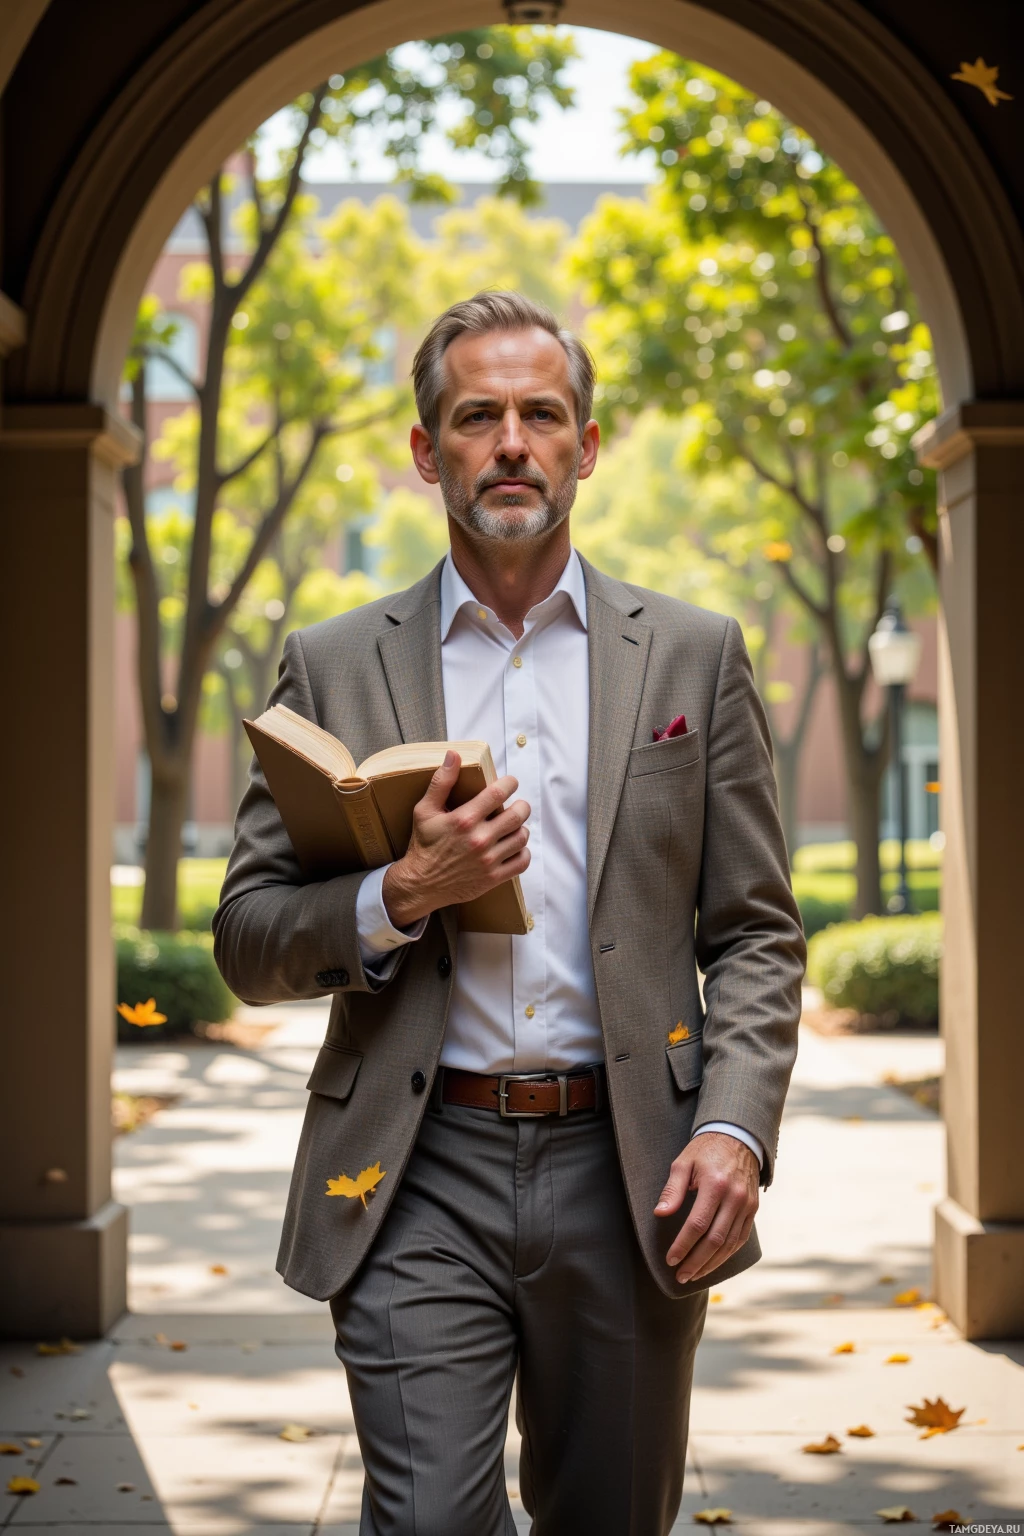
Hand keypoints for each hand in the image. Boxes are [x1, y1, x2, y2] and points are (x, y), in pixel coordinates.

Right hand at [382, 751, 530, 926]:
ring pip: (521, 838)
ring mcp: (488, 860)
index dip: (510, 783)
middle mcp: (479, 839)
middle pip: (518, 815)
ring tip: (513, 827)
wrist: (420, 884)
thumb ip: (441, 782)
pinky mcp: (493, 878)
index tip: (511, 783)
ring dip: (521, 829)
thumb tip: (454, 755)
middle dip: (522, 806)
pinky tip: (514, 847)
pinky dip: (523, 853)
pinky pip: (521, 862)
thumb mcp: (425, 810)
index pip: (498, 793)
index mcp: (464, 819)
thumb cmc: (423, 845)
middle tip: (517, 805)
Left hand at [655, 1132, 759, 1284]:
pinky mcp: (753, 1209)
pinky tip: (713, 1263)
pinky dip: (726, 1255)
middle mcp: (734, 1197)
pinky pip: (741, 1239)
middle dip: (696, 1262)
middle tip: (680, 1275)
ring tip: (693, 1274)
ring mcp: (746, 1205)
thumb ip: (672, 1189)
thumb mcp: (683, 1163)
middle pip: (715, 1240)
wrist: (737, 1138)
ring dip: (711, 1264)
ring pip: (729, 1244)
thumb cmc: (705, 1151)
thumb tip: (660, 1213)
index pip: (697, 1224)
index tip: (670, 1259)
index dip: (683, 1245)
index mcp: (715, 1184)